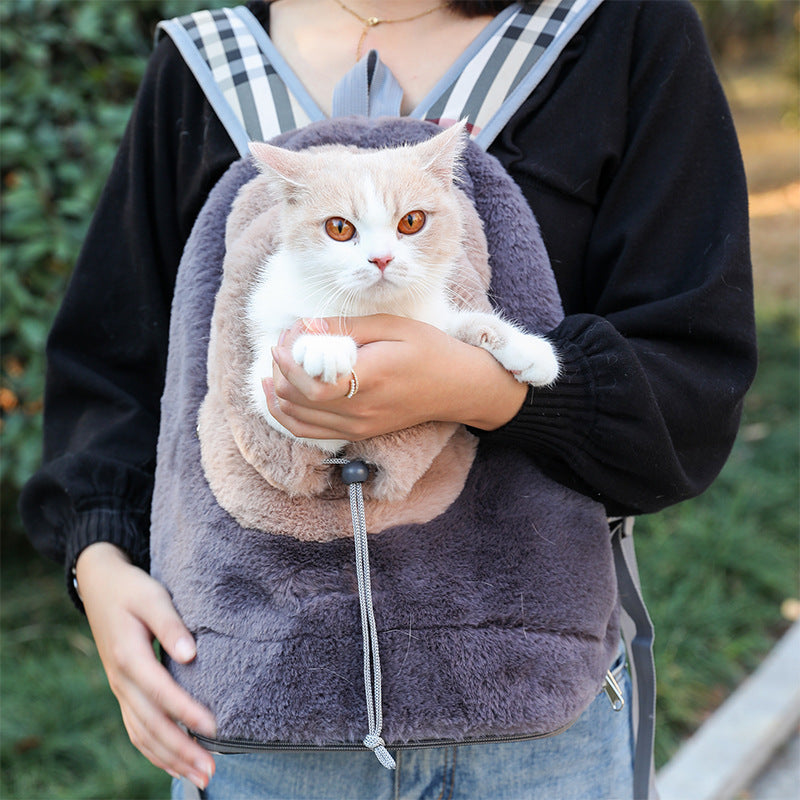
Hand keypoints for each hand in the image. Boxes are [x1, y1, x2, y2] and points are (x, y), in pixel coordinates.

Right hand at [75, 543, 216, 789]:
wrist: (100, 586)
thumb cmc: (132, 590)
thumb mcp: (153, 597)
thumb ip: (171, 625)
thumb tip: (191, 654)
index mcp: (129, 656)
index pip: (161, 692)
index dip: (187, 712)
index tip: (214, 728)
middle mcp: (122, 680)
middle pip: (151, 725)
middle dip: (181, 750)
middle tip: (211, 771)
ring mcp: (121, 689)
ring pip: (143, 735)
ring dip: (171, 759)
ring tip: (201, 777)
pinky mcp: (124, 691)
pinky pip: (136, 730)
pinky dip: (154, 752)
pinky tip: (174, 765)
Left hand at [265, 314, 528, 441]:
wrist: (457, 387)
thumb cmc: (429, 350)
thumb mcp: (392, 326)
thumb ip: (346, 327)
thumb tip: (306, 326)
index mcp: (370, 378)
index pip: (312, 383)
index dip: (288, 361)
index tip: (285, 339)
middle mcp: (360, 410)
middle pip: (297, 399)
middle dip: (279, 369)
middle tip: (285, 344)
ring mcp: (357, 427)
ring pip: (295, 419)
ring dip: (278, 391)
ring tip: (278, 366)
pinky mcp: (356, 434)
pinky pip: (308, 432)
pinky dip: (287, 414)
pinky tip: (279, 395)